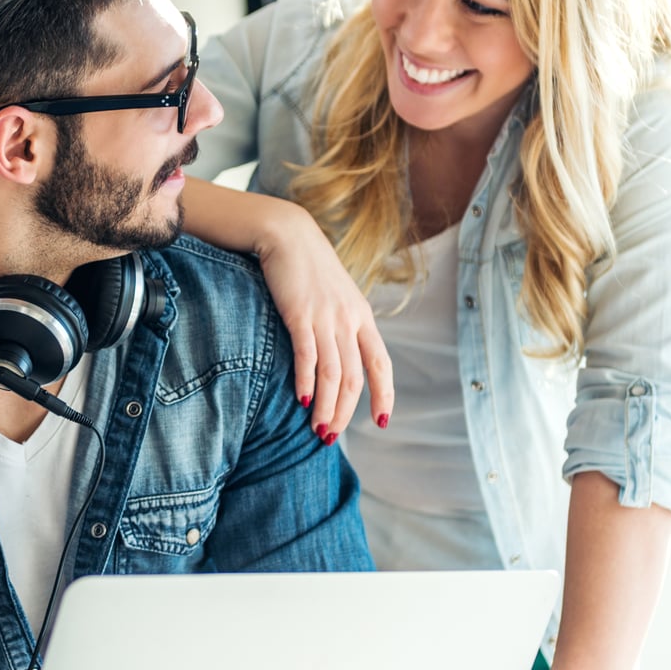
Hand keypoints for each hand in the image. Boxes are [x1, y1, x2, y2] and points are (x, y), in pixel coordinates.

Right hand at [253, 205, 393, 442]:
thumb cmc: (306, 266)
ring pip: (333, 374)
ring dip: (326, 407)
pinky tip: (302, 401)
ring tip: (317, 430)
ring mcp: (325, 317)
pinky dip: (306, 382)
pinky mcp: (300, 314)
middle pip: (354, 378)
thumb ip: (340, 323)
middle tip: (330, 436)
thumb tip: (336, 355)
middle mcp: (349, 320)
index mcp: (362, 317)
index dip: (384, 395)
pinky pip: (308, 356)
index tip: (382, 421)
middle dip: (345, 413)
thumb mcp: (334, 295)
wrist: (286, 233)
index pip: (381, 364)